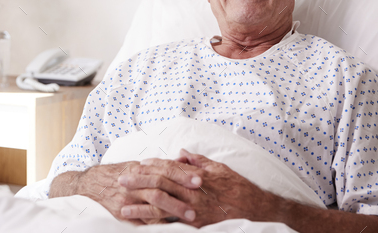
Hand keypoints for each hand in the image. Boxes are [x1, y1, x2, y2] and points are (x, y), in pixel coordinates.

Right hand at [75, 161, 201, 224]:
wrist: (92, 185)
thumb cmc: (119, 174)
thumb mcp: (136, 165)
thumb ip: (158, 165)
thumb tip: (181, 160)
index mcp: (139, 168)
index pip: (165, 170)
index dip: (182, 174)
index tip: (199, 179)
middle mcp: (134, 183)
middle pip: (161, 187)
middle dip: (181, 193)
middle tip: (200, 198)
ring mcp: (128, 200)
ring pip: (154, 205)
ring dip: (174, 210)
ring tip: (190, 216)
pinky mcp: (123, 214)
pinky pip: (144, 221)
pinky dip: (159, 224)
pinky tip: (172, 227)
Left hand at [118, 149, 278, 227]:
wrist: (256, 210)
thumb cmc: (237, 187)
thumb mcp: (219, 168)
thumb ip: (198, 160)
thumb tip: (181, 153)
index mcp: (197, 175)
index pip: (169, 168)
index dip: (152, 166)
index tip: (138, 164)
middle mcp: (193, 192)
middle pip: (160, 184)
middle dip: (139, 182)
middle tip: (121, 180)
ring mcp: (193, 210)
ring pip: (162, 206)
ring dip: (141, 206)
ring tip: (124, 206)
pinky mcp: (195, 224)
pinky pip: (171, 223)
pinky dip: (155, 224)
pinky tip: (142, 225)